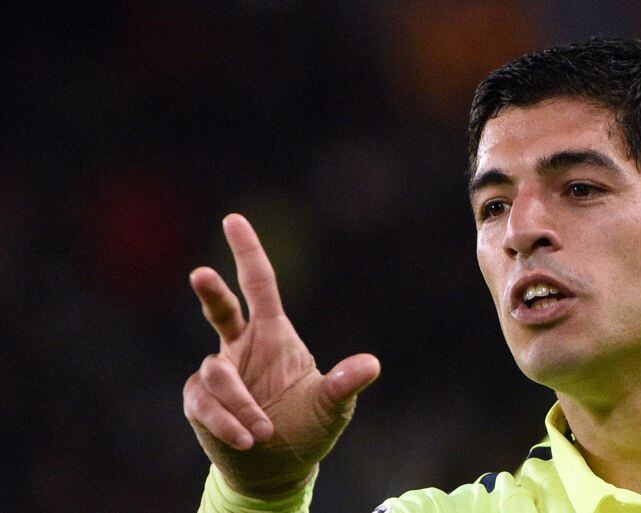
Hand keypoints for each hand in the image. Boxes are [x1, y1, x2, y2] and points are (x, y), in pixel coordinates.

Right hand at [183, 214, 379, 497]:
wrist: (277, 469)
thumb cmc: (307, 428)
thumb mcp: (331, 407)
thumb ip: (344, 385)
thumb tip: (371, 364)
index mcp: (274, 335)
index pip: (259, 286)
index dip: (247, 252)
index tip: (233, 220)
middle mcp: (243, 347)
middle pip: (221, 309)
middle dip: (210, 291)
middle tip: (200, 272)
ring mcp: (220, 374)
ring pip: (216, 371)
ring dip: (239, 402)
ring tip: (262, 432)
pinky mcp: (200, 402)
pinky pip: (204, 402)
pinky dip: (225, 420)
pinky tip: (245, 438)